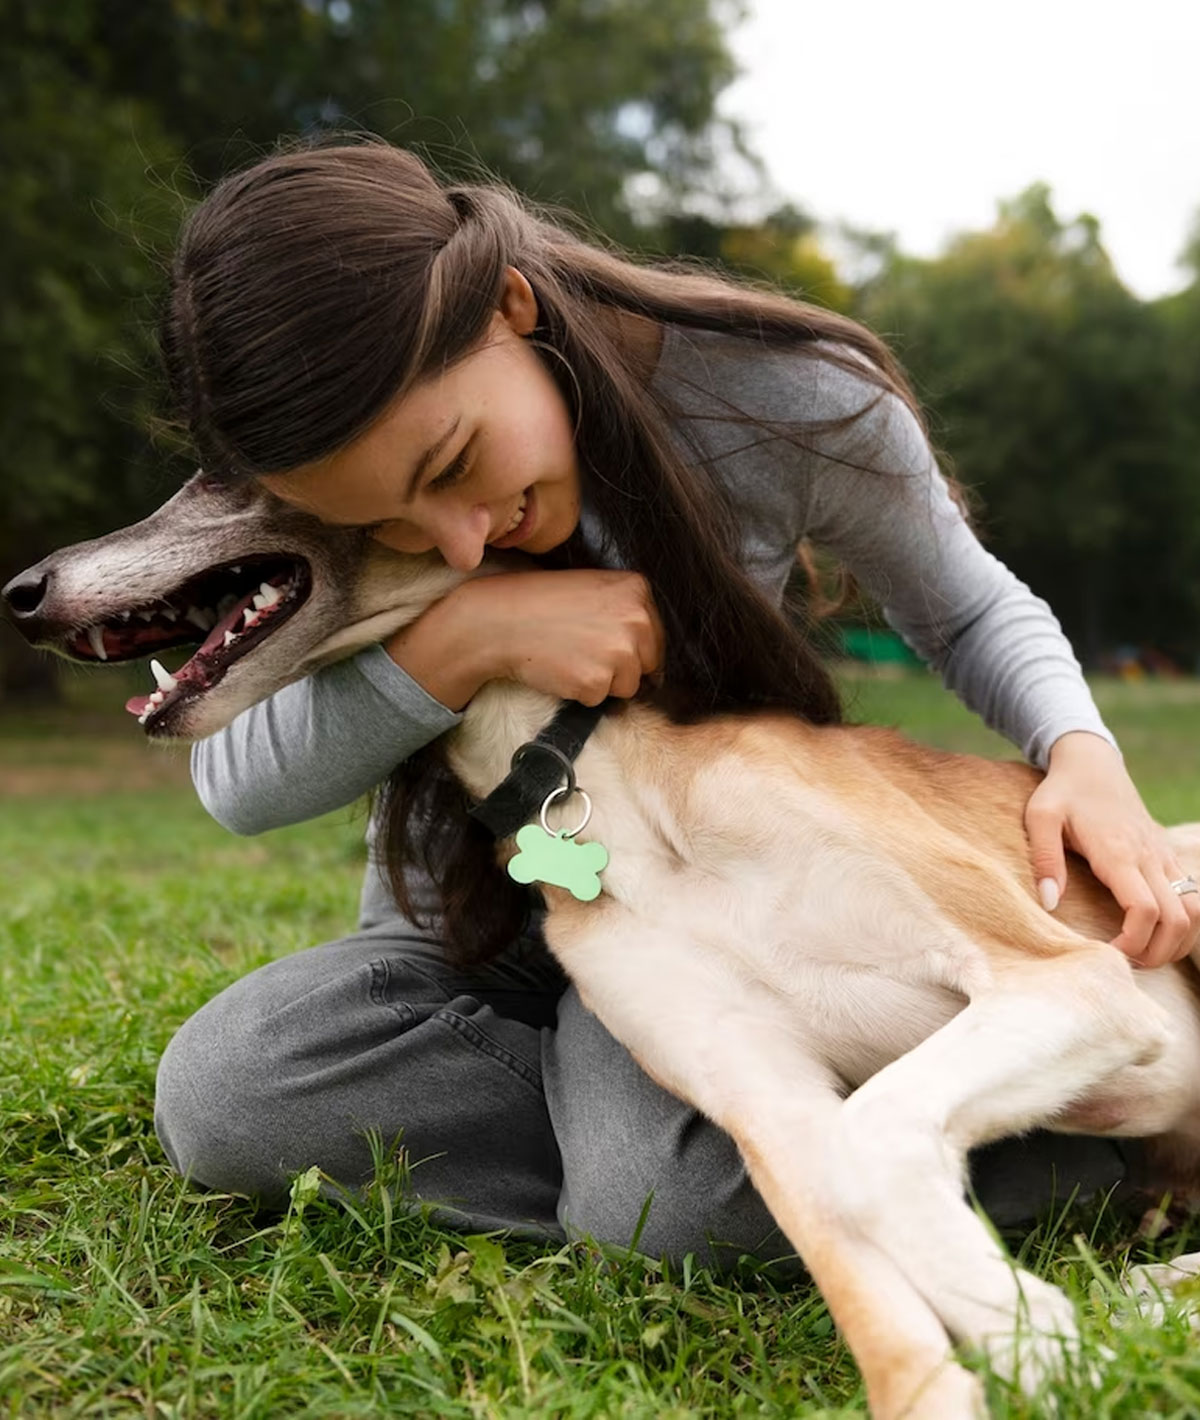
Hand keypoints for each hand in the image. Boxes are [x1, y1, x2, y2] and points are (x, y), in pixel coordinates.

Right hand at [385, 568, 663, 709]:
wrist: (497, 621)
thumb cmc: (538, 602)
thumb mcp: (590, 588)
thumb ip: (623, 611)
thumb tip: (649, 656)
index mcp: (637, 589)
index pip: (654, 635)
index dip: (628, 646)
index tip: (598, 642)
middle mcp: (637, 619)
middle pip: (647, 663)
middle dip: (619, 667)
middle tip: (580, 651)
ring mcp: (620, 652)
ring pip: (626, 686)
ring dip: (600, 681)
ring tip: (568, 657)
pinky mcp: (598, 682)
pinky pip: (600, 700)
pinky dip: (580, 692)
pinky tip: (559, 669)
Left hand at [1025, 731, 1199, 967]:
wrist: (1092, 762)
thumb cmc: (1062, 791)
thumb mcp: (1040, 817)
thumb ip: (1045, 859)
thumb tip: (1050, 903)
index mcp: (1119, 852)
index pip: (1145, 911)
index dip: (1133, 942)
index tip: (1107, 954)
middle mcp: (1150, 857)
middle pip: (1178, 920)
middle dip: (1157, 952)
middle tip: (1125, 963)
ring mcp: (1164, 856)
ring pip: (1194, 910)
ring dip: (1177, 940)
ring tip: (1143, 952)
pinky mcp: (1167, 856)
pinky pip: (1193, 895)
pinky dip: (1184, 922)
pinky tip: (1156, 932)